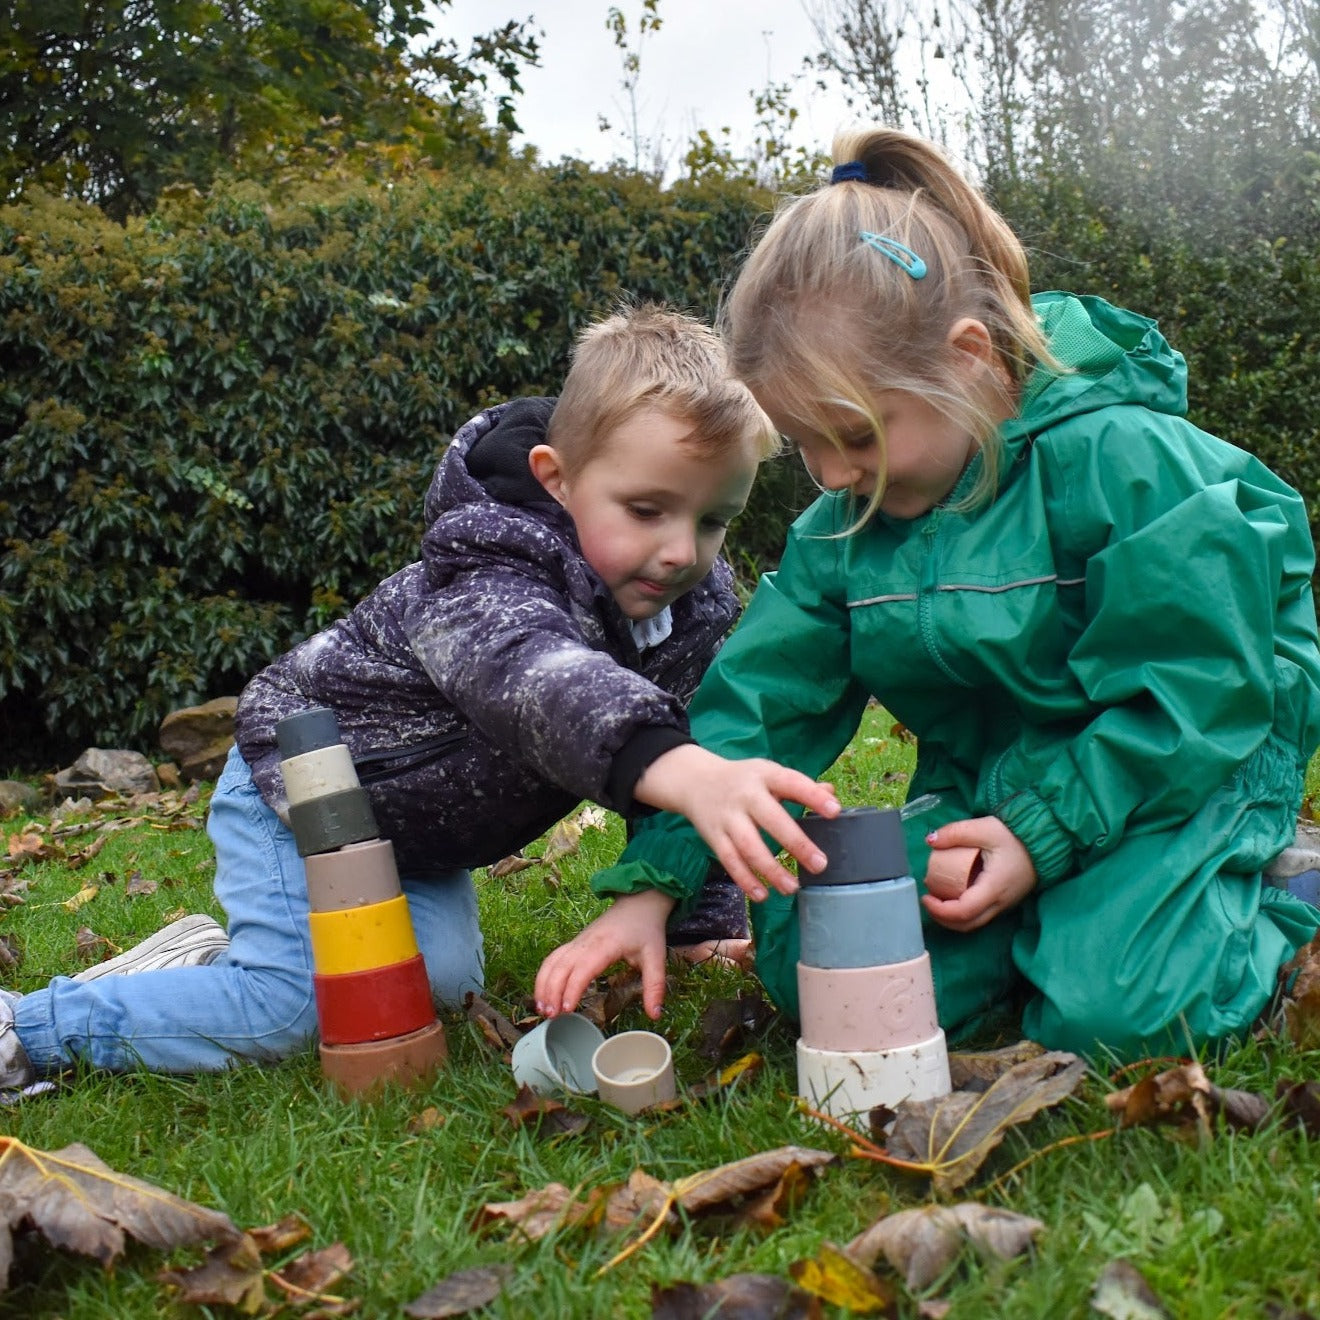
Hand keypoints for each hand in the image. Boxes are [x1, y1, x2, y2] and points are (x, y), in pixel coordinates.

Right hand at [534, 889, 675, 1019]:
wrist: (639, 903)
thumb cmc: (646, 929)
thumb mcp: (656, 957)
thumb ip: (655, 986)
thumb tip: (655, 1015)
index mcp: (606, 945)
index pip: (583, 968)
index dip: (573, 988)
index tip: (568, 1009)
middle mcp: (586, 942)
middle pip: (561, 966)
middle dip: (552, 991)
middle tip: (551, 1016)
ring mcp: (578, 941)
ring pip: (552, 961)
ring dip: (543, 984)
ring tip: (542, 1009)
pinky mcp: (575, 943)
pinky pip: (554, 958)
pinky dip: (545, 975)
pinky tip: (544, 993)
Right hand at [632, 744, 839, 900]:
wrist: (695, 781)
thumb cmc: (744, 780)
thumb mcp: (769, 774)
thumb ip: (799, 786)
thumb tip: (831, 794)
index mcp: (765, 775)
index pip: (791, 783)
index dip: (813, 797)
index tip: (835, 812)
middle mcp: (745, 795)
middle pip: (771, 820)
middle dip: (796, 843)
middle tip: (820, 865)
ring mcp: (728, 817)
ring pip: (749, 846)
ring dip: (771, 870)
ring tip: (792, 887)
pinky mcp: (714, 836)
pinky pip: (729, 860)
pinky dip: (745, 880)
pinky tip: (762, 894)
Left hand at [920, 816, 1036, 931]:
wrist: (1045, 840)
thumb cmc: (1015, 835)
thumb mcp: (984, 827)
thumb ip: (955, 833)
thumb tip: (930, 840)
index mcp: (994, 888)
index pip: (964, 911)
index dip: (940, 910)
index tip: (925, 897)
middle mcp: (1000, 902)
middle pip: (967, 924)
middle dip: (942, 917)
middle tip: (927, 900)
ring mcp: (1005, 904)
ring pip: (975, 922)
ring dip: (953, 916)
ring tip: (937, 897)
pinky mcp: (1006, 901)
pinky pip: (982, 914)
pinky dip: (964, 911)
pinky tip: (954, 893)